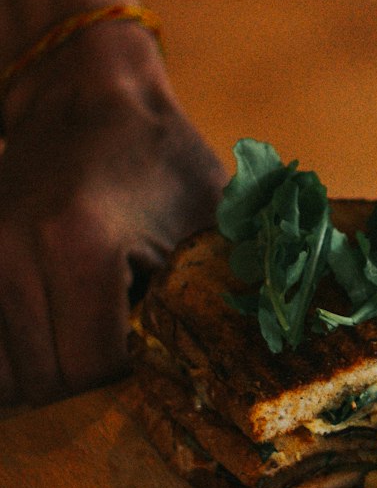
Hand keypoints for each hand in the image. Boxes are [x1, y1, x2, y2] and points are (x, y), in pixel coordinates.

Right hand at [0, 24, 225, 404]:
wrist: (86, 92)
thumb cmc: (162, 161)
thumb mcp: (210, 222)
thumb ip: (221, 297)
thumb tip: (242, 381)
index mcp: (79, 245)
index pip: (88, 373)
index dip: (125, 391)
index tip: (155, 375)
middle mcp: (12, 252)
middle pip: (42, 383)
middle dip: (87, 395)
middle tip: (126, 371)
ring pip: (4, 378)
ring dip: (48, 380)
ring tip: (88, 351)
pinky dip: (16, 361)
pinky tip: (53, 340)